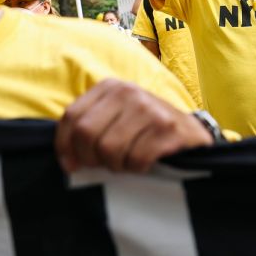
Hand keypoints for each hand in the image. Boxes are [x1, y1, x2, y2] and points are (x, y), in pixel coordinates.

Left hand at [54, 79, 211, 173]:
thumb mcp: (115, 117)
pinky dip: (137, 168)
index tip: (72, 164)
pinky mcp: (167, 127)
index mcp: (110, 87)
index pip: (72, 117)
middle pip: (87, 134)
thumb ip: (89, 128)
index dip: (65, 146)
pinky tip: (146, 161)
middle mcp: (128, 92)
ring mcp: (149, 108)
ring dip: (117, 165)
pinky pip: (136, 159)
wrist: (190, 133)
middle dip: (91, 158)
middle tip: (105, 164)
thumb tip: (68, 160)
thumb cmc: (144, 129)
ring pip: (110, 149)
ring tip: (128, 161)